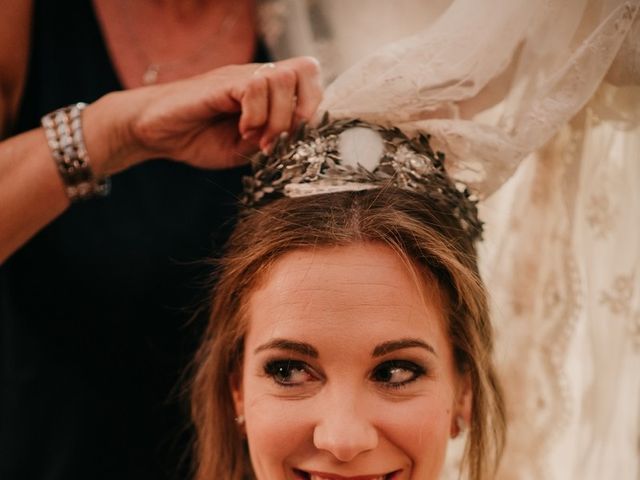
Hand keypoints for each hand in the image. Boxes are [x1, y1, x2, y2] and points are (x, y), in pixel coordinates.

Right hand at [86, 56, 322, 173]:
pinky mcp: (222, 82)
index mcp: (268, 92)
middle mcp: (257, 77)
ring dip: (277, 117)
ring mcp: (240, 77)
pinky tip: (244, 131)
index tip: (296, 137)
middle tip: (280, 138)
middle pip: (305, 69)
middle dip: (302, 109)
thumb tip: (300, 139)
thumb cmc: (199, 138)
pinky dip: (257, 115)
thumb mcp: (245, 149)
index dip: (314, 105)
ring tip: (257, 138)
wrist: (156, 133)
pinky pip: (255, 86)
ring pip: (283, 78)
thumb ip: (273, 141)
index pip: (310, 77)